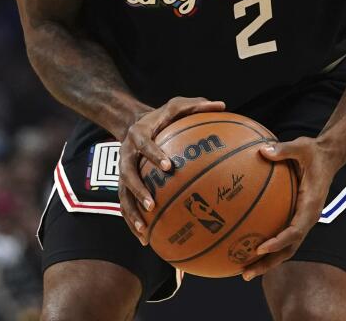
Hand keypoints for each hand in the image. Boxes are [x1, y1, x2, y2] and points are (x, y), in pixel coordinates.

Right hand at [118, 96, 224, 244]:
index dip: (154, 155)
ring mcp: (122, 172)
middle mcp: (126, 155)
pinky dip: (133, 223)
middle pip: (127, 175)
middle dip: (138, 190)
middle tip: (152, 204)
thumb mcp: (176, 106)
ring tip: (145, 231)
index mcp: (138, 135)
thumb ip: (196, 106)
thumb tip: (223, 105)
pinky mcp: (123, 185)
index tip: (168, 166)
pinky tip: (146, 240)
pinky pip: (126, 206)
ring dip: (132, 214)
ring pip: (123, 195)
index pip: (144, 144)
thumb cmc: (160, 117)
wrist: (131, 123)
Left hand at [240, 136, 343, 279]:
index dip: (279, 241)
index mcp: (311, 205)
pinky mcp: (297, 218)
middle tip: (245, 273)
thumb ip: (284, 149)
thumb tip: (262, 150)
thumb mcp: (301, 146)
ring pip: (285, 248)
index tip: (260, 248)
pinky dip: (267, 246)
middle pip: (289, 249)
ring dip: (266, 261)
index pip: (296, 230)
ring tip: (243, 271)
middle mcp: (308, 218)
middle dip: (268, 263)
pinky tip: (246, 247)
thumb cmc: (313, 152)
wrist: (328, 157)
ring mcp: (303, 220)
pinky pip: (282, 237)